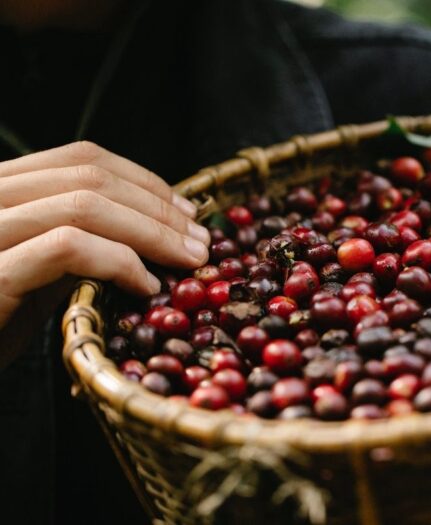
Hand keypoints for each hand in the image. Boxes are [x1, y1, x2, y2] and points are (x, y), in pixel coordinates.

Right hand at [0, 141, 208, 366]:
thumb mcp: (42, 267)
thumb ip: (82, 239)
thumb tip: (155, 231)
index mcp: (5, 187)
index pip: (82, 158)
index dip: (144, 180)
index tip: (186, 211)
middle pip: (90, 177)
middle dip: (158, 209)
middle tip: (199, 241)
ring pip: (83, 206)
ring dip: (151, 233)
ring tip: (187, 261)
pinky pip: (68, 248)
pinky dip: (119, 262)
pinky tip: (146, 285)